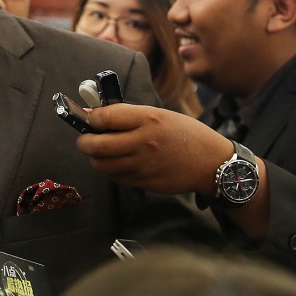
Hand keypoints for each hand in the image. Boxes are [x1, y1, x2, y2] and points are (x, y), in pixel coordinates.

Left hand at [76, 104, 233, 195]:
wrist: (211, 163)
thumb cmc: (184, 134)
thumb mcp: (159, 114)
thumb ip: (128, 115)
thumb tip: (94, 113)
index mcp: (148, 119)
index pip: (105, 118)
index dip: (91, 118)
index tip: (90, 118)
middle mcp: (143, 142)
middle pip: (96, 145)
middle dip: (84, 142)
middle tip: (85, 139)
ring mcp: (143, 165)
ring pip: (101, 164)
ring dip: (95, 158)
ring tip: (101, 152)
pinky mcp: (145, 183)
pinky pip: (115, 177)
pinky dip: (110, 170)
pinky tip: (117, 163)